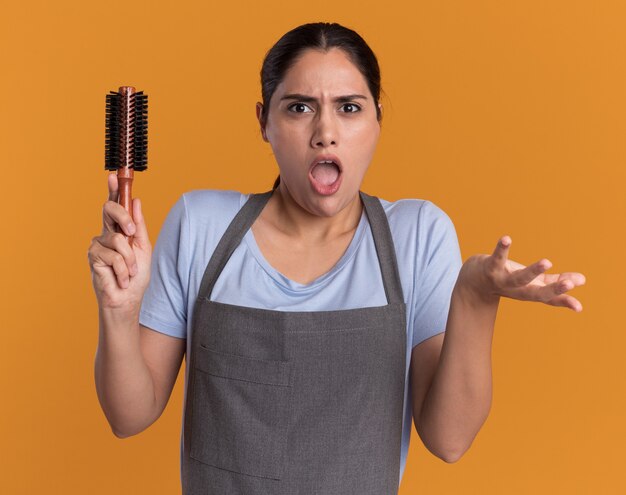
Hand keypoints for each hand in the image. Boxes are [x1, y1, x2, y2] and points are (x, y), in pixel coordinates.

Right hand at [87, 173, 151, 311]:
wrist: (128, 299)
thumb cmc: (136, 276)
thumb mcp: (144, 248)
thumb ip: (139, 225)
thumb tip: (136, 200)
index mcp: (120, 229)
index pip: (115, 205)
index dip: (114, 190)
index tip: (114, 175)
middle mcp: (106, 233)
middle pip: (110, 209)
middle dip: (124, 218)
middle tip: (132, 234)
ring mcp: (97, 244)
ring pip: (118, 239)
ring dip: (130, 260)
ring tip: (130, 272)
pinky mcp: (93, 256)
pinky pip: (113, 255)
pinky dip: (123, 269)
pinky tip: (121, 279)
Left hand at [457, 235, 585, 311]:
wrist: (472, 284)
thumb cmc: (506, 281)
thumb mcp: (530, 282)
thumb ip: (554, 281)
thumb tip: (582, 279)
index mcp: (529, 292)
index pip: (548, 298)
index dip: (563, 301)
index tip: (578, 307)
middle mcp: (516, 290)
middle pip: (536, 293)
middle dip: (553, 290)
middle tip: (569, 284)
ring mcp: (502, 280)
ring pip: (518, 278)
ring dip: (532, 271)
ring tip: (547, 262)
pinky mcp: (489, 267)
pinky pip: (496, 258)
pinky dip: (501, 249)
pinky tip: (506, 239)